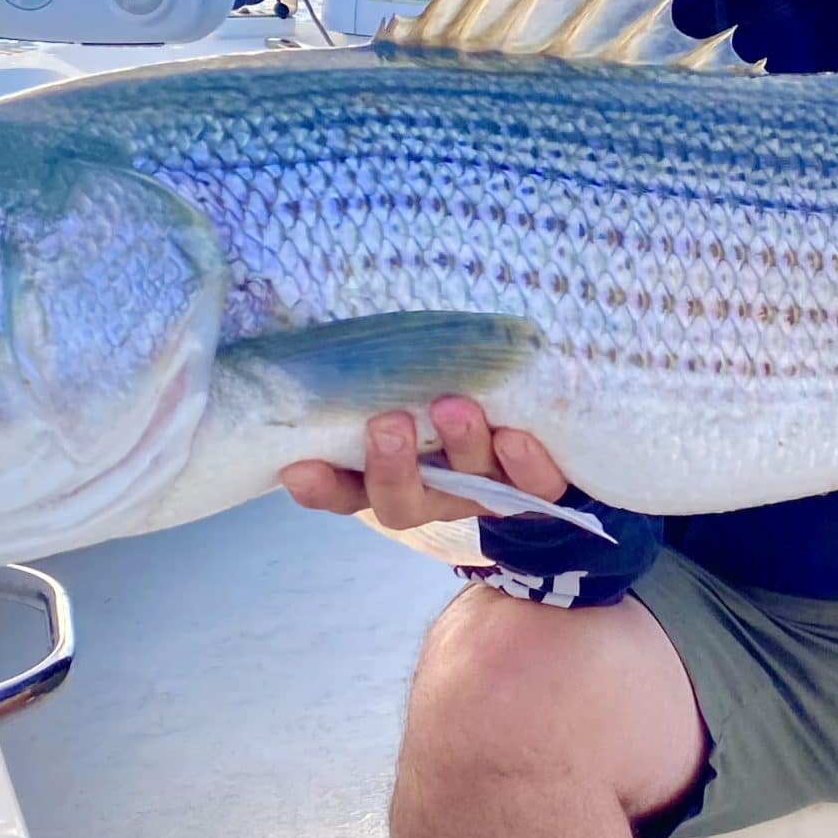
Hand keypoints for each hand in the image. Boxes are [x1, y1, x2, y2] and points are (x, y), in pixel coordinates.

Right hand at [279, 395, 570, 528]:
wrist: (540, 427)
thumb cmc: (446, 392)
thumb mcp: (406, 384)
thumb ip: (375, 372)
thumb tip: (332, 333)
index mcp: (391, 475)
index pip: (345, 491)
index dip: (322, 488)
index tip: (298, 467)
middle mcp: (436, 492)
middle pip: (402, 504)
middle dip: (391, 468)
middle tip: (386, 424)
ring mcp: (487, 491)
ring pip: (468, 487)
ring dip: (459, 446)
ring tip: (452, 406)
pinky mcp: (537, 485)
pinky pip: (535, 485)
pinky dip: (525, 462)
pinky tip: (516, 436)